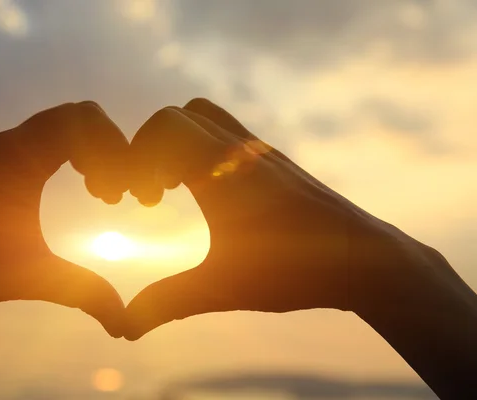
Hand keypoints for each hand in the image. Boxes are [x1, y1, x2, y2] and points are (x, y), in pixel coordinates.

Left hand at [0, 102, 127, 336]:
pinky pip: (48, 139)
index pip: (86, 120)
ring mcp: (3, 148)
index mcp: (23, 155)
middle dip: (110, 148)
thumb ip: (82, 291)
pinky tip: (77, 189)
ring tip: (100, 194)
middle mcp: (14, 141)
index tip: (118, 197)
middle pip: (81, 115)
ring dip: (92, 151)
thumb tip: (123, 322)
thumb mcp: (30, 276)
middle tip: (114, 194)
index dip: (116, 150)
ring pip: (64, 125)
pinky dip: (74, 154)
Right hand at [124, 98, 433, 339]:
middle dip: (149, 150)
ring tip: (174, 189)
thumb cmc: (293, 271)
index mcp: (222, 168)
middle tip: (152, 198)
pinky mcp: (272, 160)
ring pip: (204, 116)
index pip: (164, 126)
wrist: (362, 259)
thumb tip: (123, 329)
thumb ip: (168, 302)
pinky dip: (201, 149)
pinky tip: (207, 192)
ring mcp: (258, 150)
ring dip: (176, 144)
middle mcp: (239, 149)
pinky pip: (225, 132)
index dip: (135, 157)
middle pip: (177, 116)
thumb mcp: (222, 288)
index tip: (140, 203)